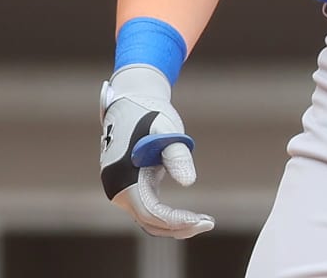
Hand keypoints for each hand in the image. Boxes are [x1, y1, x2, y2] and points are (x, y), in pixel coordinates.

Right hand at [99, 65, 214, 238]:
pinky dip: (167, 217)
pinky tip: (188, 215)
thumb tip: (189, 182)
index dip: (175, 219)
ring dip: (173, 225)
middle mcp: (118, 189)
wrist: (131, 100)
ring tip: (203, 222)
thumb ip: (177, 154)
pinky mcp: (131, 186)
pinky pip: (148, 210)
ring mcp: (123, 189)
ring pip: (148, 220)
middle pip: (149, 222)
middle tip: (208, 223)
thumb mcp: (166, 129)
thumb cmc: (149, 112)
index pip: (150, 212)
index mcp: (122, 178)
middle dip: (178, 226)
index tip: (201, 219)